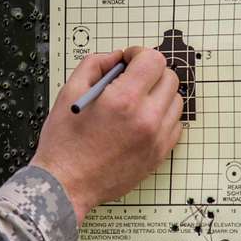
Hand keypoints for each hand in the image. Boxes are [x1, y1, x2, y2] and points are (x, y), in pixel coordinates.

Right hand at [31, 48, 182, 223]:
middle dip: (150, 72)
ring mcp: (156, 139)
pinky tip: (142, 120)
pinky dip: (163, 117)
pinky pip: (175, 125)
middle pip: (169, 78)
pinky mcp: (159, 154)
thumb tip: (116, 57)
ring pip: (176, 101)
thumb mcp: (68, 92)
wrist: (66, 185)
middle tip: (131, 79)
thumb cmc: (64, 144)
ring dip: (159, 94)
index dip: (139, 54)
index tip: (128, 60)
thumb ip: (94, 65)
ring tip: (136, 101)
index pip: (153, 60)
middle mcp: (146, 118)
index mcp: (123, 99)